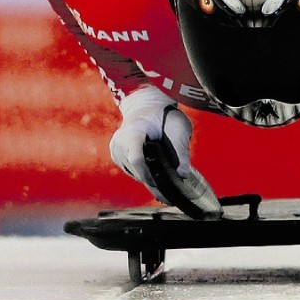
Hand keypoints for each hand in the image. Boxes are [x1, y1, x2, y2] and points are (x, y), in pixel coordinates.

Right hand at [109, 85, 193, 201]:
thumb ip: (181, 149)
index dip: (148, 175)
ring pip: (133, 174)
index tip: (159, 183)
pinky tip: (154, 175)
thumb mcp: (178, 127)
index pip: (136, 159)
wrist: (147, 105)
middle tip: (168, 194)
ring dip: (147, 178)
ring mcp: (115, 150)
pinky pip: (130, 170)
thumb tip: (184, 174)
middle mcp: (119, 142)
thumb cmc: (164, 114)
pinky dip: (142, 173)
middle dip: (152, 180)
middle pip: (135, 170)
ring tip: (163, 184)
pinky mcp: (116, 156)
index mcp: (133, 132)